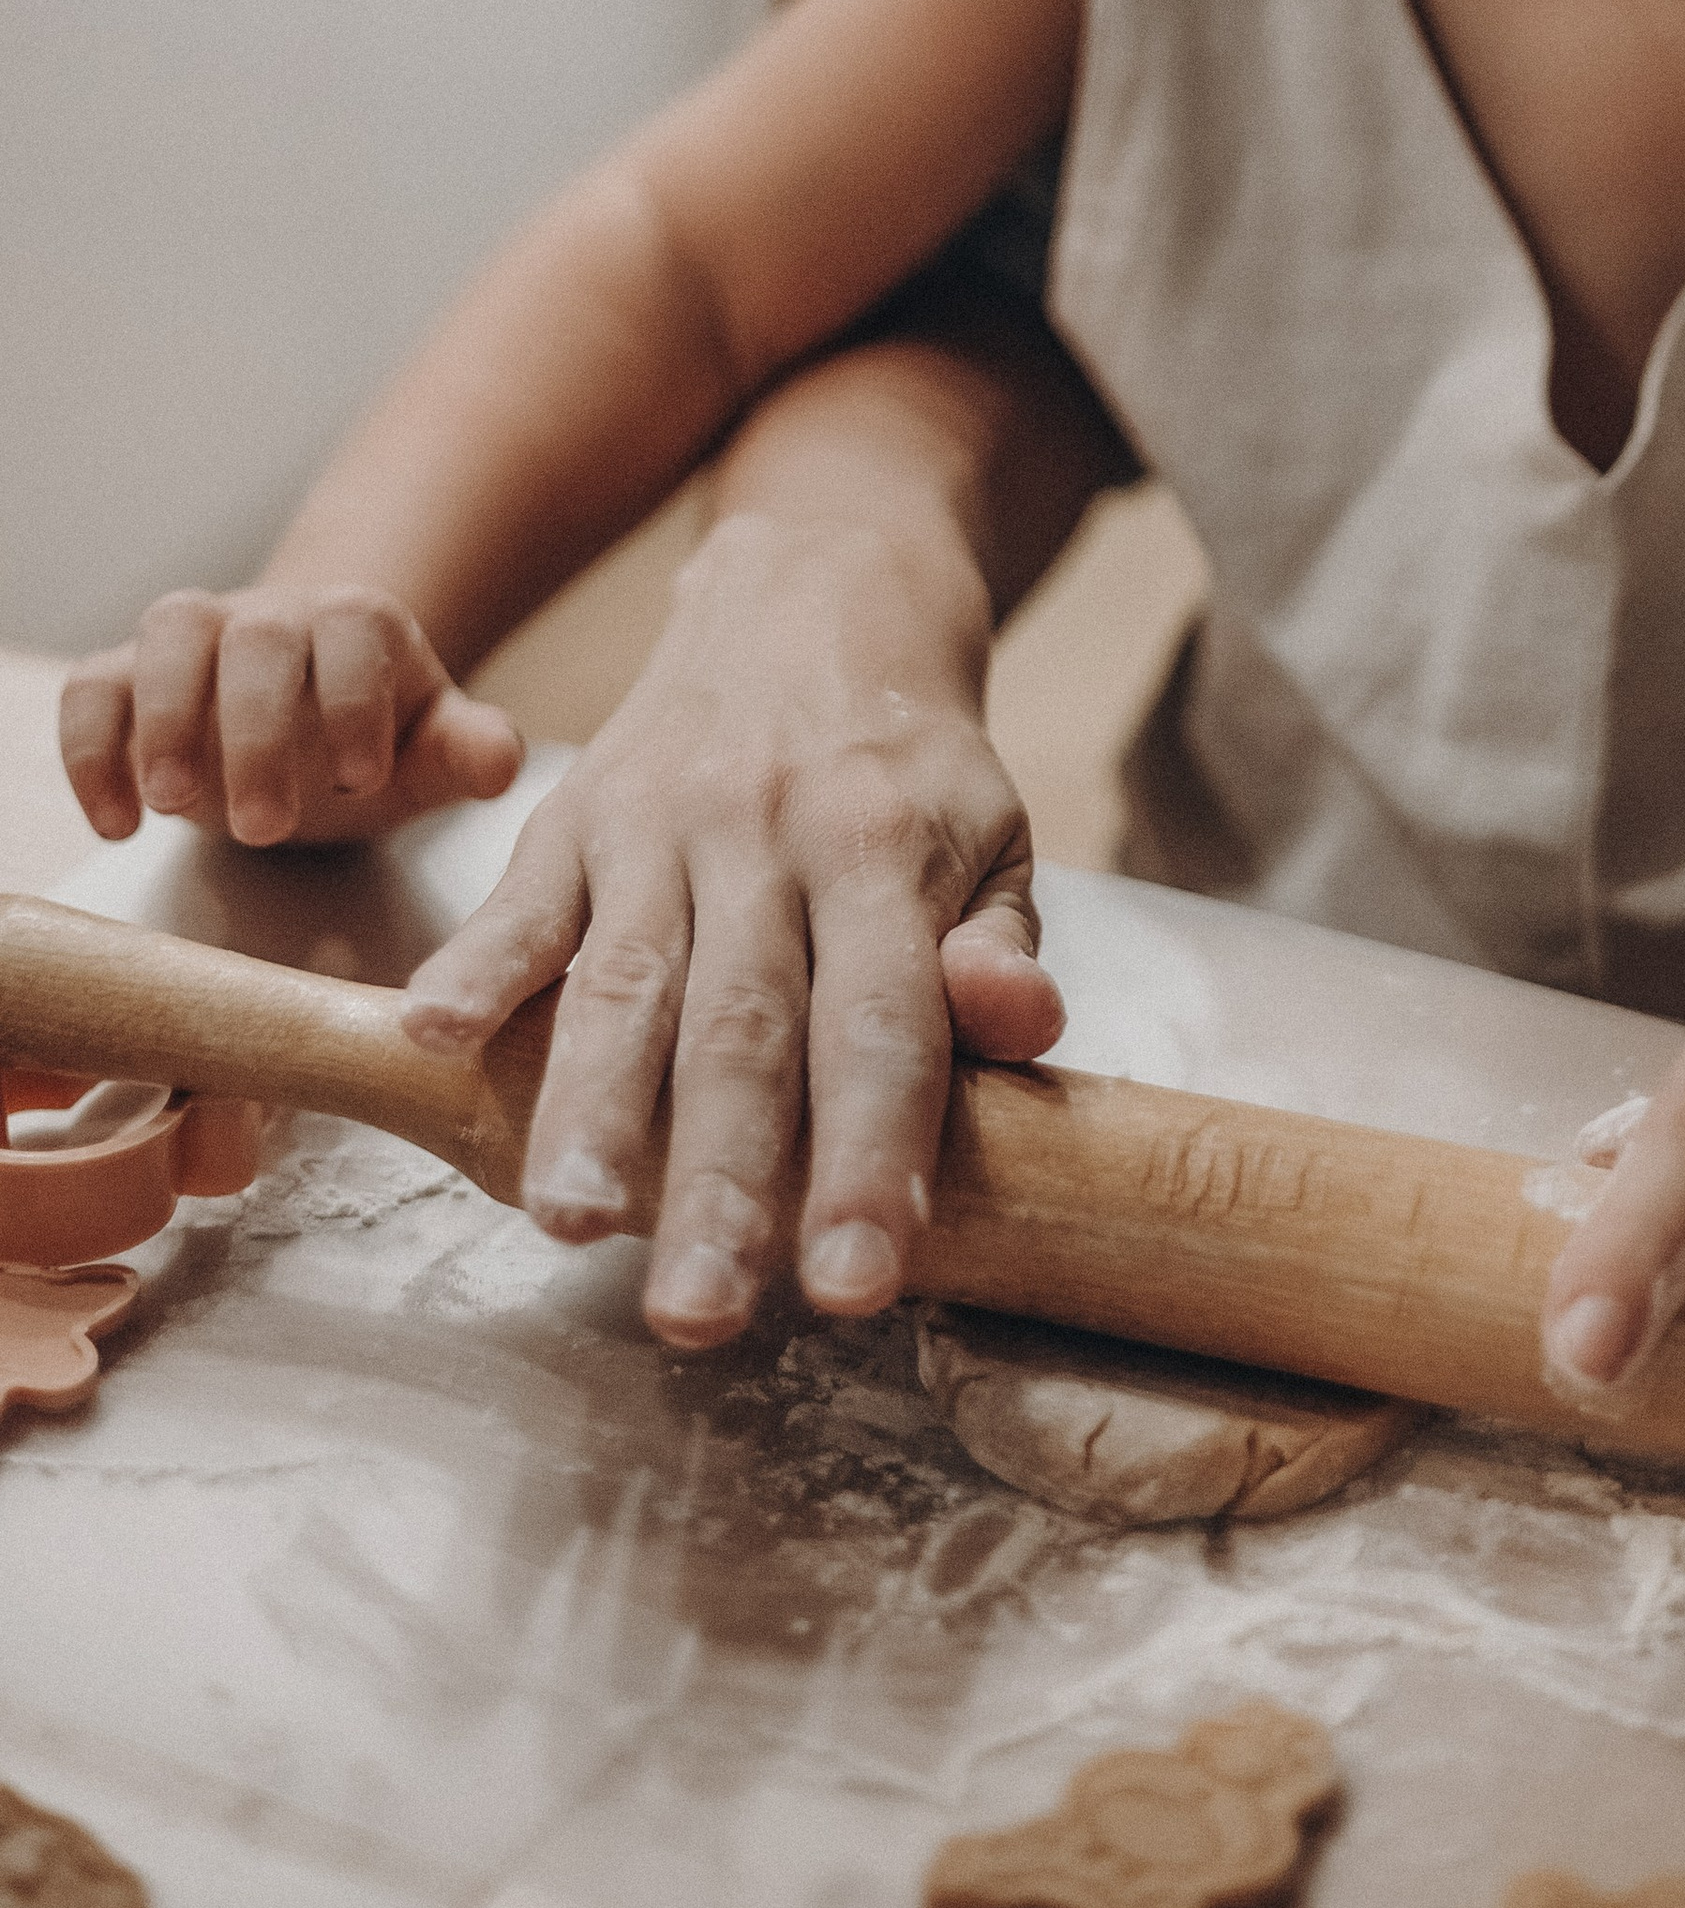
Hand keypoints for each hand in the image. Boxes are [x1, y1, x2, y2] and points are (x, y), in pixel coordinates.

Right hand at [58, 586, 524, 846]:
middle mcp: (276, 615)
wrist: (306, 730)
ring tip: (174, 805)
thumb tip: (501, 760)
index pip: (357, 629)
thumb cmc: (374, 743)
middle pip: (261, 635)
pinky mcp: (129, 677)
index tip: (364, 779)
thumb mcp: (430, 755)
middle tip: (267, 825)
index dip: (356, 698)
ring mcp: (199, 639)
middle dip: (258, 730)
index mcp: (361, 623)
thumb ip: (467, 752)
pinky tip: (118, 821)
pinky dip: (92, 747)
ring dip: (164, 716)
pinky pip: (93, 685)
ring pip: (171, 631)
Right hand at [400, 506, 1062, 1348]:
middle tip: (698, 1314)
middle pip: (740, 1028)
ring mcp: (662, 820)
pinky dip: (477, 964)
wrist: (819, 592)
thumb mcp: (994, 835)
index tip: (856, 1281)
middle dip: (714, 1182)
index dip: (868, 1158)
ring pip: (623, 980)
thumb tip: (1022, 1024)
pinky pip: (522, 893)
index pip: (882, 1026)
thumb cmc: (910, 762)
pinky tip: (440, 1041)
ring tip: (567, 1221)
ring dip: (588, 1108)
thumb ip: (1002, 946)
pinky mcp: (578, 809)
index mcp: (889, 850)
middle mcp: (770, 834)